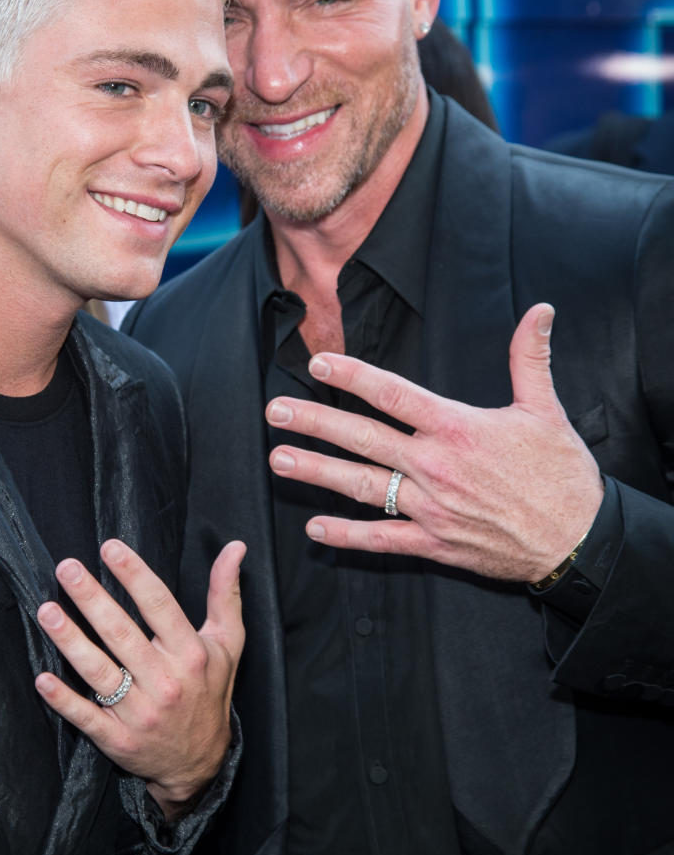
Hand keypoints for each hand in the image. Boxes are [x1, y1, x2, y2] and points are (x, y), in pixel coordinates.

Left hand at [34, 537, 244, 816]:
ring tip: (47, 610)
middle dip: (93, 599)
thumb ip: (226, 594)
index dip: (135, 575)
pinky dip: (64, 700)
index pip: (160, 606)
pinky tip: (43, 678)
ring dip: (71, 641)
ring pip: (100, 672)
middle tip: (67, 568)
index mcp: (191, 654)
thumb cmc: (210, 691)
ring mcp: (141, 713)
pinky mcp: (118, 740)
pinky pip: (87, 718)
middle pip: (123, 634)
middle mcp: (166, 682)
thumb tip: (235, 546)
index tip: (110, 548)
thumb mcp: (228, 643)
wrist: (200, 764)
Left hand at [266, 303, 603, 583]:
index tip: (319, 364)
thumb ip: (530, 358)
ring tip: (279, 460)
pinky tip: (315, 528)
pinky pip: (382, 539)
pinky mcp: (435, 544)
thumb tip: (540, 310)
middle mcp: (435, 466)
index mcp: (457, 428)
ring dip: (317, 473)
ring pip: (361, 487)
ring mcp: (431, 508)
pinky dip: (347, 536)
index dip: (352, 377)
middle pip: (363, 438)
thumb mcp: (546, 410)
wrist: (580, 541)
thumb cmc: (562, 474)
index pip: (393, 394)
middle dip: (314, 423)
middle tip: (275, 411)